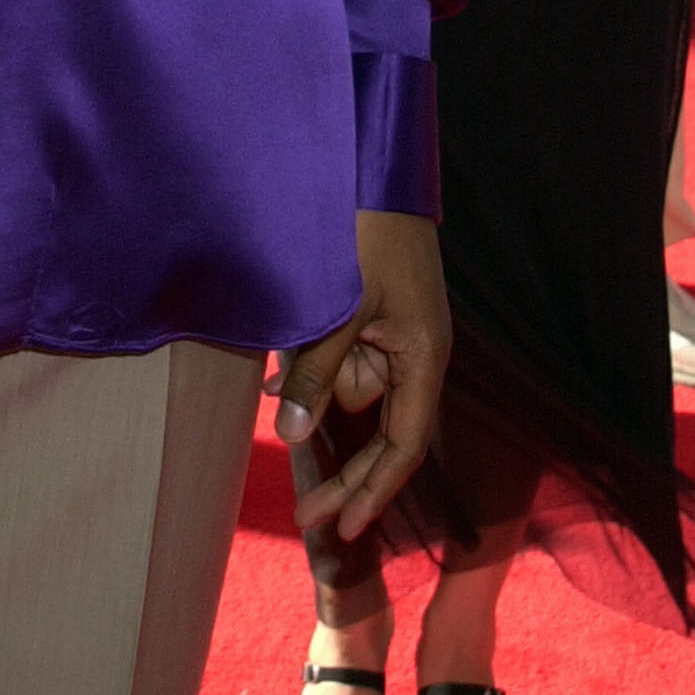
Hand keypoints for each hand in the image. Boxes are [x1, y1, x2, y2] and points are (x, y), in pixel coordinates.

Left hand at [270, 210, 450, 543]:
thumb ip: (316, 373)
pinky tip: (272, 382)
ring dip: (315, 391)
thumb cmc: (363, 235)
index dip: (374, 490)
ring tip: (271, 383)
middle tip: (303, 514)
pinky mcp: (371, 310)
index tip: (344, 529)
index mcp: (424, 358)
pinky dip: (311, 367)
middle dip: (342, 470)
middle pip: (379, 431)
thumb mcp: (337, 309)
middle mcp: (414, 352)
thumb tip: (291, 432)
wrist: (371, 165)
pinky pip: (340, 355)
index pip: (403, 445)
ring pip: (350, 386)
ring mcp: (394, 331)